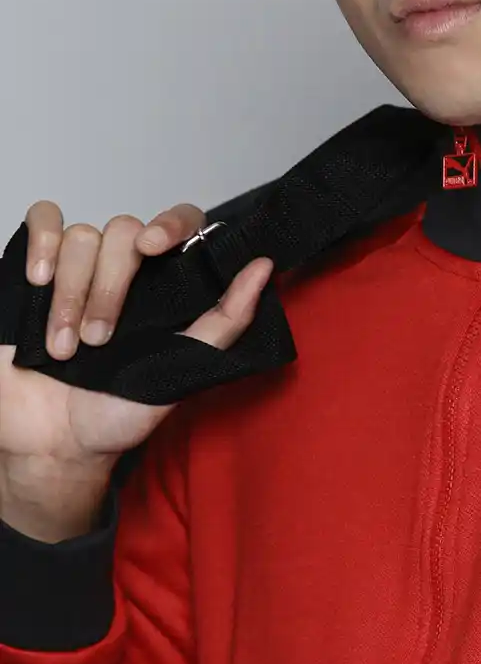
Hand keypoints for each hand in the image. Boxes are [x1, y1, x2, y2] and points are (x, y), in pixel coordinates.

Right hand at [0, 200, 273, 537]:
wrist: (55, 442)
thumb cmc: (119, 413)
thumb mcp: (181, 374)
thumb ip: (224, 323)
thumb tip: (263, 269)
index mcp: (163, 288)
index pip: (181, 224)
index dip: (171, 222)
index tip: (155, 245)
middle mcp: (123, 271)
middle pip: (122, 231)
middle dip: (110, 288)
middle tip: (99, 341)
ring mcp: (78, 269)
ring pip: (80, 237)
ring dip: (71, 292)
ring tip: (65, 347)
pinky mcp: (33, 271)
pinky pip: (41, 221)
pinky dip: (40, 244)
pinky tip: (39, 280)